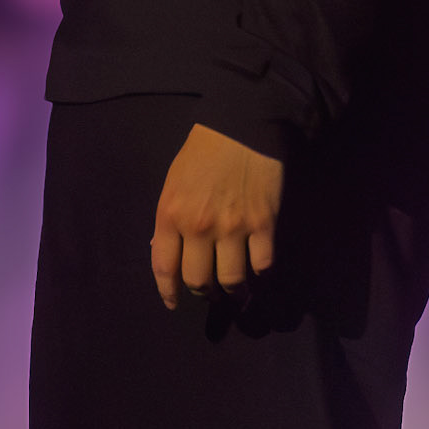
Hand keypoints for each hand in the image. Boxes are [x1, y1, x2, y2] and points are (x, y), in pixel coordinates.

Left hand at [150, 123, 283, 308]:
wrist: (242, 125)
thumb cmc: (203, 151)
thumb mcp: (174, 182)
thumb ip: (171, 219)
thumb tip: (169, 251)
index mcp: (172, 214)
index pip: (165, 267)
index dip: (169, 292)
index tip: (173, 303)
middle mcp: (199, 227)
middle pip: (199, 280)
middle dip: (203, 291)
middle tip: (209, 289)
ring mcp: (234, 227)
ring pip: (231, 280)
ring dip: (232, 289)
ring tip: (234, 286)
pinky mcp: (264, 223)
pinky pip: (262, 264)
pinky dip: (259, 272)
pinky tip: (257, 268)